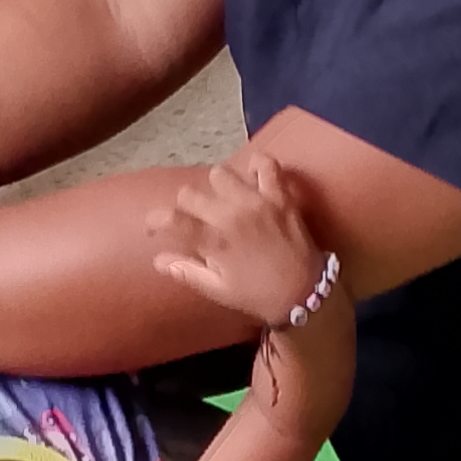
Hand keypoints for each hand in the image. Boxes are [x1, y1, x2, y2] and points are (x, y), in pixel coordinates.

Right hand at [147, 150, 333, 330]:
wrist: (305, 293)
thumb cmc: (259, 295)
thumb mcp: (219, 290)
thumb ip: (187, 271)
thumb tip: (158, 259)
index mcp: (214, 242)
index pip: (172, 220)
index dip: (155, 221)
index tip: (155, 227)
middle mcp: (231, 215)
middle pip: (191, 194)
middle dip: (185, 206)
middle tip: (195, 219)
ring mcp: (257, 201)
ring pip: (220, 173)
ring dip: (216, 187)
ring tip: (222, 200)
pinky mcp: (280, 195)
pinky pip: (266, 165)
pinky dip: (255, 166)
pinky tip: (250, 176)